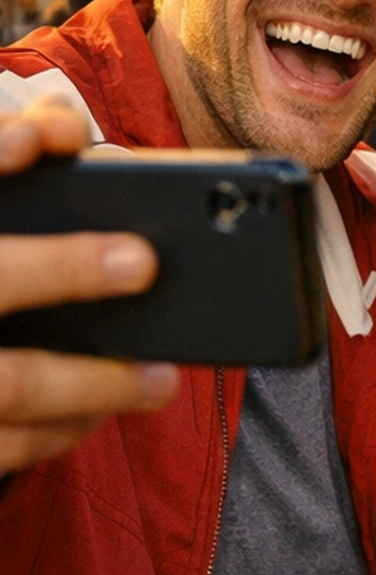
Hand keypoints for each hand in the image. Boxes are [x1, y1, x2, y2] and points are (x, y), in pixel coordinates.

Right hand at [0, 100, 176, 471]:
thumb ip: (12, 159)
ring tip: (161, 379)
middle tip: (142, 262)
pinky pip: (8, 445)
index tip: (58, 135)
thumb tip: (61, 130)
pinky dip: (63, 431)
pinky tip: (105, 412)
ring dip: (95, 382)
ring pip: (10, 382)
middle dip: (63, 268)